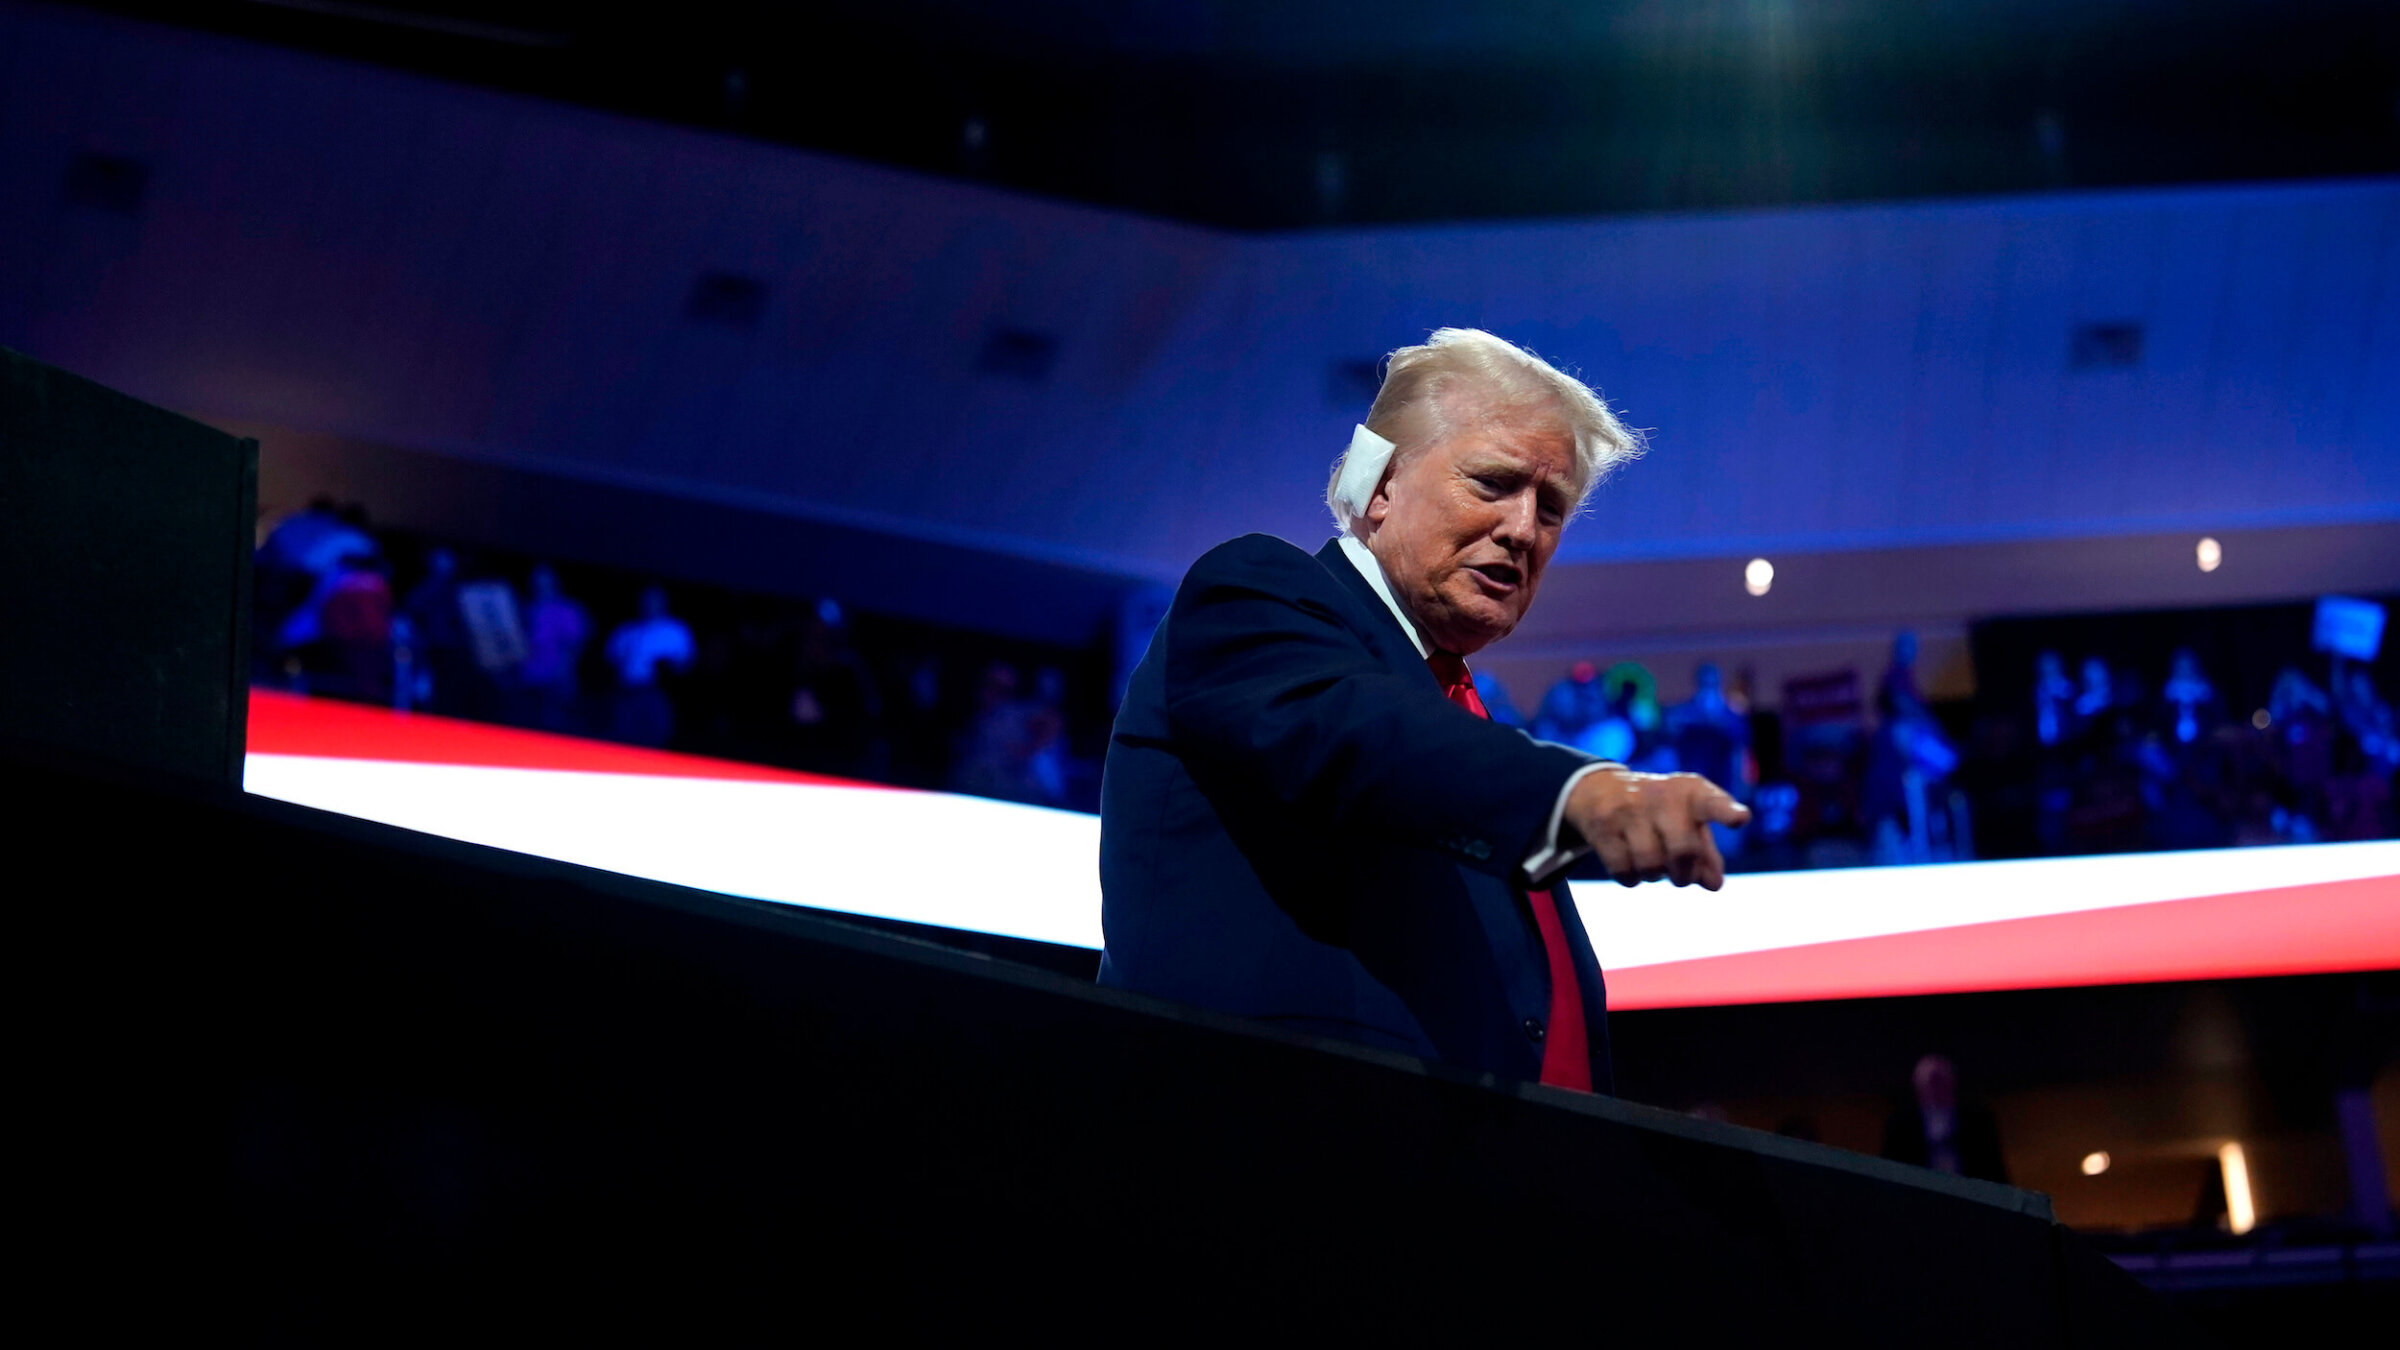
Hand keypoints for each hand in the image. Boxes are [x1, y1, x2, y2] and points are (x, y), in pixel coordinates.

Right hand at [1562, 768, 1751, 890]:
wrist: (1599, 789)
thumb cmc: (1659, 811)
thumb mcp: (1686, 820)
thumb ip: (1705, 852)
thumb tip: (1714, 885)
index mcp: (1690, 792)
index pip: (1712, 802)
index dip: (1727, 812)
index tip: (1740, 819)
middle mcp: (1660, 795)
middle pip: (1683, 850)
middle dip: (1684, 874)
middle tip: (1681, 876)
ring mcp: (1628, 809)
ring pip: (1651, 865)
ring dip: (1655, 876)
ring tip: (1652, 864)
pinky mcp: (1602, 826)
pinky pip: (1623, 871)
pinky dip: (1631, 878)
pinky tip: (1630, 864)